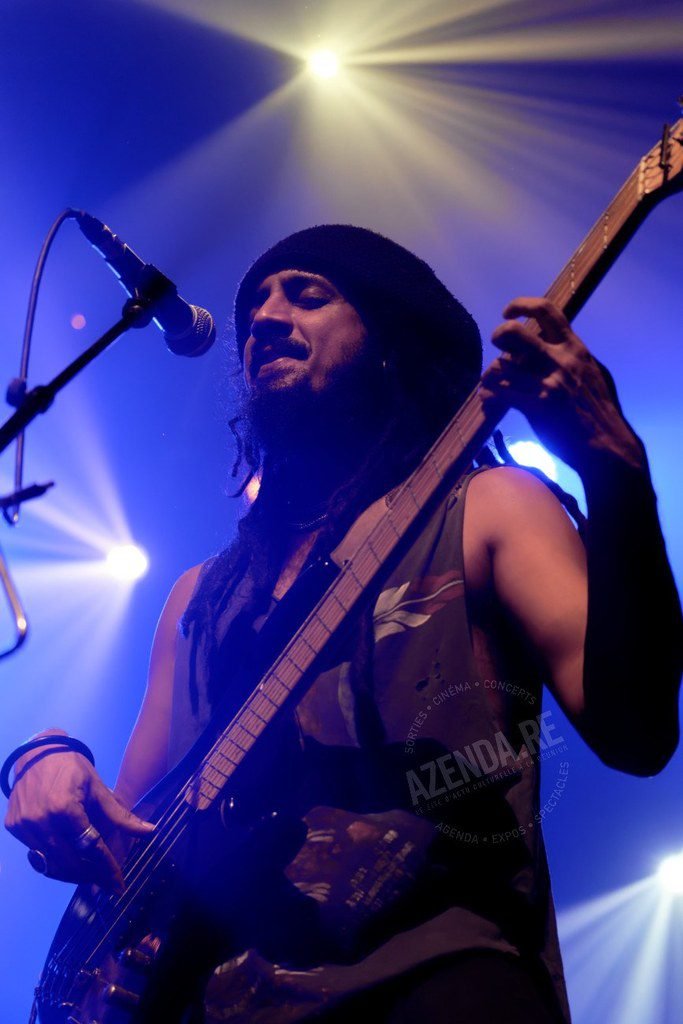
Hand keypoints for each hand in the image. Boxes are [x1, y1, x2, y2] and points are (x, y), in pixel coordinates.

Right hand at [4, 729, 153, 891]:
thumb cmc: (71, 767)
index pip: (90, 846)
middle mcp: (41, 820)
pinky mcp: (14, 827)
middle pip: (70, 862)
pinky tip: (70, 864)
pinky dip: (54, 863)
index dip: (107, 866)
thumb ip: (120, 815)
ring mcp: (24, 825)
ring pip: (51, 864)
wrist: (37, 753)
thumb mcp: (98, 787)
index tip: (119, 882)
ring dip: (73, 874)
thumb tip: (149, 832)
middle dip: (92, 876)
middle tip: (107, 883)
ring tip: (92, 877)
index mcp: (64, 808)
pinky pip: (36, 855)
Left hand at [480, 297, 645, 475]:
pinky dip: (489, 395)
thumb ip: (573, 356)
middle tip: (497, 348)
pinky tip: (490, 400)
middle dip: (498, 335)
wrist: (608, 445)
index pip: (546, 311)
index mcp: (574, 348)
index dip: (521, 305)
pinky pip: (499, 392)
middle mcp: (559, 360)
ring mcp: (546, 383)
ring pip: (500, 365)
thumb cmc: (600, 410)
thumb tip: (555, 343)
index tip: (507, 313)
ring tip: (490, 382)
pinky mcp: (536, 407)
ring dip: (489, 374)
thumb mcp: (593, 372)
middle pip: (513, 333)